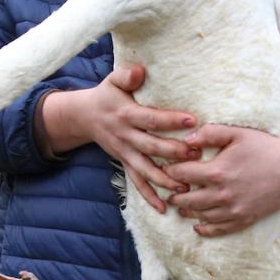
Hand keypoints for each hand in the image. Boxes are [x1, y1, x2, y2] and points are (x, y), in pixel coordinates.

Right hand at [39, 64, 198, 211]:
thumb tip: (140, 71)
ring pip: (145, 169)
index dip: (170, 119)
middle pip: (151, 146)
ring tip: (185, 187)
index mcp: (126, 114)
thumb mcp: (112, 80)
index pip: (150, 118)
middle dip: (173, 152)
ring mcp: (124, 152)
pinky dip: (149, 196)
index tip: (193, 120)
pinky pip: (136, 182)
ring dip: (165, 179)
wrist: (83, 116)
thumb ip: (126, 75)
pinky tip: (164, 208)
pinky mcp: (124, 163)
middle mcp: (125, 135)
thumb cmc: (106, 95)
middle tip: (196, 155)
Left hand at [163, 124, 279, 235]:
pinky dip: (205, 229)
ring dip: (186, 211)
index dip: (170, 171)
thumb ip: (209, 133)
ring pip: (199, 216)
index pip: (181, 175)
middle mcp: (222, 195)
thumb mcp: (237, 133)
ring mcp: (233, 210)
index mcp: (217, 172)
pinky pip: (219, 230)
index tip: (166, 168)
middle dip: (174, 194)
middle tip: (168, 189)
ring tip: (179, 205)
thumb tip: (185, 139)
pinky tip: (197, 225)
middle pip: (186, 200)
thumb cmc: (265, 147)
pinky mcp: (244, 220)